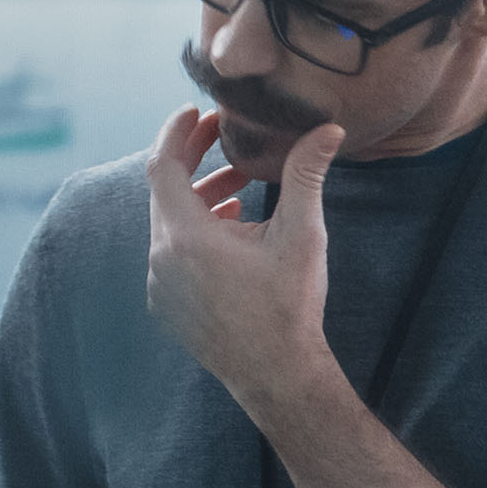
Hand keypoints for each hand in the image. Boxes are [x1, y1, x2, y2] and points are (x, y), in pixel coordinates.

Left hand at [145, 105, 339, 415]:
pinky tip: (230, 232)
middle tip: (222, 138)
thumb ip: (306, 175)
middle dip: (194, 160)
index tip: (196, 112)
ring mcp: (159, 285)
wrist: (278, 375)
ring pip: (168, 224)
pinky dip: (193, 233)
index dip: (177, 132)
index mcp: (186, 236)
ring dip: (199, 199)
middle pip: (164, 191)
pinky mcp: (166, 305)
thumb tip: (327, 129)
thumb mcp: (302, 235)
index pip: (162, 164)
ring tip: (240, 189)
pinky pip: (169, 254)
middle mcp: (161, 258)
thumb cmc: (289, 306)